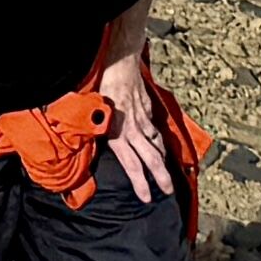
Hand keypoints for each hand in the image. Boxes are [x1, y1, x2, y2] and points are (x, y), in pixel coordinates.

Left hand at [94, 44, 175, 208]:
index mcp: (117, 133)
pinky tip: (160, 146)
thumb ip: (98, 131)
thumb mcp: (93, 112)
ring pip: (155, 144)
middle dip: (160, 177)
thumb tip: (92, 148)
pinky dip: (158, 140)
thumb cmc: (101, 86)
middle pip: (150, 158)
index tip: (147, 198)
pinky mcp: (146, 109)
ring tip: (167, 175)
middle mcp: (132, 129)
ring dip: (162, 160)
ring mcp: (142, 119)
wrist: (120, 62)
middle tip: (167, 192)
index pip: (131, 164)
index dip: (140, 183)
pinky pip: (154, 129)